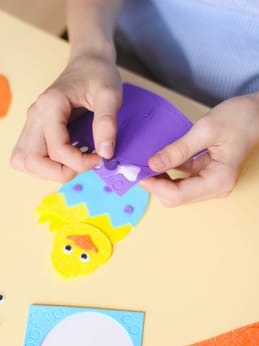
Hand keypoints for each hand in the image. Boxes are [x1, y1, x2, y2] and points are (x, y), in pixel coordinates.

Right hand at [10, 47, 121, 181]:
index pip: (56, 150)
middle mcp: (35, 116)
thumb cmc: (98, 74)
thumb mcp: (110, 94)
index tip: (100, 157)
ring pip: (24, 161)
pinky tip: (65, 158)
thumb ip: (107, 123)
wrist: (88, 62)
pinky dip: (44, 165)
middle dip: (59, 172)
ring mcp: (32, 123)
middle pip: (30, 161)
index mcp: (50, 106)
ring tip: (74, 161)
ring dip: (48, 171)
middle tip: (83, 163)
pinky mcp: (35, 128)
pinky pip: (29, 156)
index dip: (80, 162)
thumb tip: (105, 153)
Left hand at [140, 94, 258, 206]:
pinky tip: (157, 159)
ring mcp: (210, 182)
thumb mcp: (206, 130)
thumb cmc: (240, 118)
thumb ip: (178, 149)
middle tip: (134, 167)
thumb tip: (153, 164)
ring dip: (159, 178)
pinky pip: (182, 178)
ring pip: (177, 189)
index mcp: (218, 181)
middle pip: (175, 196)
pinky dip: (168, 171)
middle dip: (154, 184)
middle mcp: (214, 187)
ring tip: (142, 163)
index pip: (177, 194)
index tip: (134, 172)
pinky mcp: (206, 173)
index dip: (153, 186)